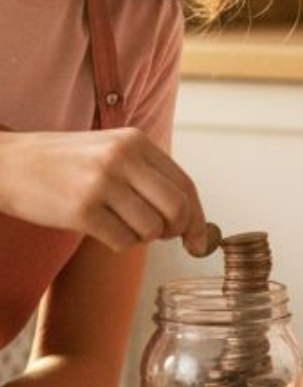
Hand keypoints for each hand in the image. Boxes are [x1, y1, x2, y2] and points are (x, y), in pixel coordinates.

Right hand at [0, 127, 206, 253]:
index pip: (185, 185)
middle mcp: (123, 158)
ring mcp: (102, 183)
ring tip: (120, 226)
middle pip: (177, 209)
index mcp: (136, 141)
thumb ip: (148, 176)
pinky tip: (103, 230)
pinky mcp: (82, 210)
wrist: (8, 164)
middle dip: (175, 231)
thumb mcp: (110, 151)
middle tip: (159, 235)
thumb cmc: (64, 163)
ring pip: (151, 229)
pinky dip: (119, 245)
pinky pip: (123, 242)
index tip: (200, 240)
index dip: (198, 217)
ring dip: (141, 238)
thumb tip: (191, 219)